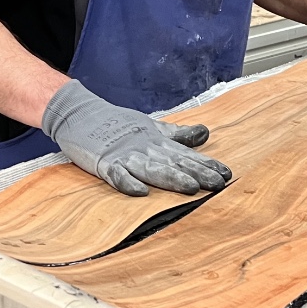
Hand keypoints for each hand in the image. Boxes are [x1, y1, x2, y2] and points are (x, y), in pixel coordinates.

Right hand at [41, 80, 231, 196]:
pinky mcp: (104, 163)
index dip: (206, 164)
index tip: (226, 174)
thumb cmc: (118, 124)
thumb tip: (206, 133)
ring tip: (190, 187)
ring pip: (151, 169)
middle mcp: (144, 148)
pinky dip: (127, 182)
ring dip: (170, 178)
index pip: (185, 154)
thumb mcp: (152, 127)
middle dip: (196, 173)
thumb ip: (178, 134)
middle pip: (173, 163)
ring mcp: (124, 156)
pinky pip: (116, 175)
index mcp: (157, 141)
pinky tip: (140, 193)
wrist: (80, 114)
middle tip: (217, 184)